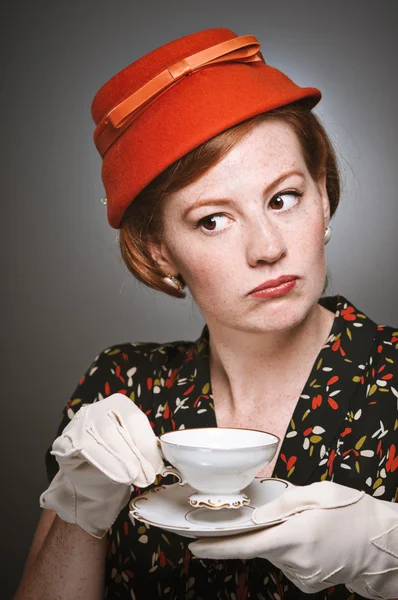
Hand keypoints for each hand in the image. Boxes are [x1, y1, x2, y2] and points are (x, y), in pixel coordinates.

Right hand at [40, 393, 164, 537]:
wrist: (90, 480)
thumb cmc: (115, 461)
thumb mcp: (134, 452)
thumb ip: (143, 450)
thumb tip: (157, 460)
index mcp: (117, 404)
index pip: (134, 419)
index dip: (145, 443)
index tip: (155, 465)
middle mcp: (95, 409)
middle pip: (115, 428)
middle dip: (132, 454)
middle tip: (145, 476)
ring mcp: (77, 423)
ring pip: (98, 437)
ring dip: (118, 460)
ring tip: (132, 477)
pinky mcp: (63, 442)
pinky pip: (82, 449)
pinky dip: (102, 463)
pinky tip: (116, 475)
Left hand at [189, 481, 397, 599]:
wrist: (381, 542)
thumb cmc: (352, 511)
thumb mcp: (318, 493)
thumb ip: (283, 503)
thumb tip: (257, 514)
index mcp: (295, 536)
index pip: (246, 545)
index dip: (217, 547)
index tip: (195, 546)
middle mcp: (296, 561)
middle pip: (260, 546)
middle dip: (262, 530)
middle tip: (285, 515)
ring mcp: (303, 576)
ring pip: (274, 553)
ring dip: (279, 538)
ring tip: (306, 526)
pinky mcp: (308, 583)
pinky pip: (287, 562)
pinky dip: (289, 548)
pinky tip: (310, 539)